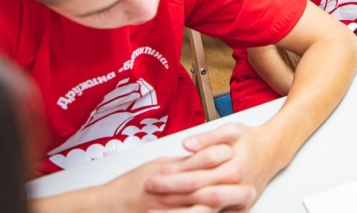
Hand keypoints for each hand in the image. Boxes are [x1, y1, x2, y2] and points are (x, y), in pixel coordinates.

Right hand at [79, 150, 255, 212]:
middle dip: (230, 186)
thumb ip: (180, 162)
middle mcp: (172, 193)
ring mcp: (171, 209)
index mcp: (169, 174)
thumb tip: (201, 151)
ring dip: (226, 204)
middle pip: (206, 188)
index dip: (216, 156)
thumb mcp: (156, 165)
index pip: (198, 164)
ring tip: (245, 199)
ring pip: (204, 208)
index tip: (231, 151)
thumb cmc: (131, 185)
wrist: (107, 207)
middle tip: (250, 183)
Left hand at [145, 124, 279, 208]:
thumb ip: (208, 138)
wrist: (273, 152)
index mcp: (234, 169)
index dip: (172, 180)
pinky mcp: (238, 210)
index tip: (151, 178)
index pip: (197, 178)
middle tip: (147, 199)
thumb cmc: (250, 140)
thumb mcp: (231, 131)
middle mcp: (238, 189)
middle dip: (170, 201)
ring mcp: (239, 203)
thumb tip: (187, 144)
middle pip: (198, 200)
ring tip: (153, 212)